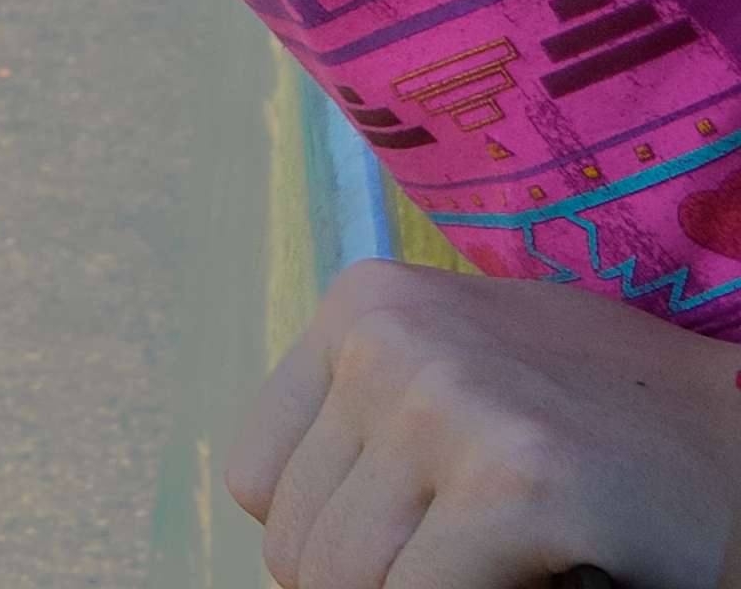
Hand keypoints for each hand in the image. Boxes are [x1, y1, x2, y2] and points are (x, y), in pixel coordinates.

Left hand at [224, 260, 740, 588]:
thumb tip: (282, 542)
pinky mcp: (512, 480)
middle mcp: (391, 336)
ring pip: (348, 582)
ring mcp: (447, 401)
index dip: (327, 544)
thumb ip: (366, 425)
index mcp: (365, 305)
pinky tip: (541, 575)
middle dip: (376, 586)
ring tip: (504, 561)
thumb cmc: (607, 429)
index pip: (258, 481)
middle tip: (462, 566)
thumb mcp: (464, 375)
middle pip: (301, 543)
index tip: (402, 552)